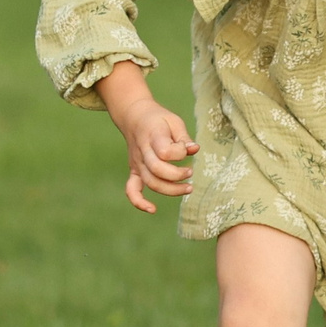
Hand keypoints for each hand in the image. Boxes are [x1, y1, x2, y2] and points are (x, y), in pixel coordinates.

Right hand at [98, 62, 196, 214]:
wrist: (133, 116)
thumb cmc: (158, 119)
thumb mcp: (174, 121)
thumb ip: (184, 137)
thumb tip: (195, 150)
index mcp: (152, 137)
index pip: (165, 152)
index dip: (180, 153)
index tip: (188, 148)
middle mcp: (142, 152)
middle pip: (157, 171)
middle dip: (178, 176)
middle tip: (191, 172)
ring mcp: (136, 163)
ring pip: (150, 182)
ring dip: (170, 190)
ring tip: (188, 188)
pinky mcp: (134, 171)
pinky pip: (131, 189)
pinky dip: (139, 202)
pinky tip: (152, 210)